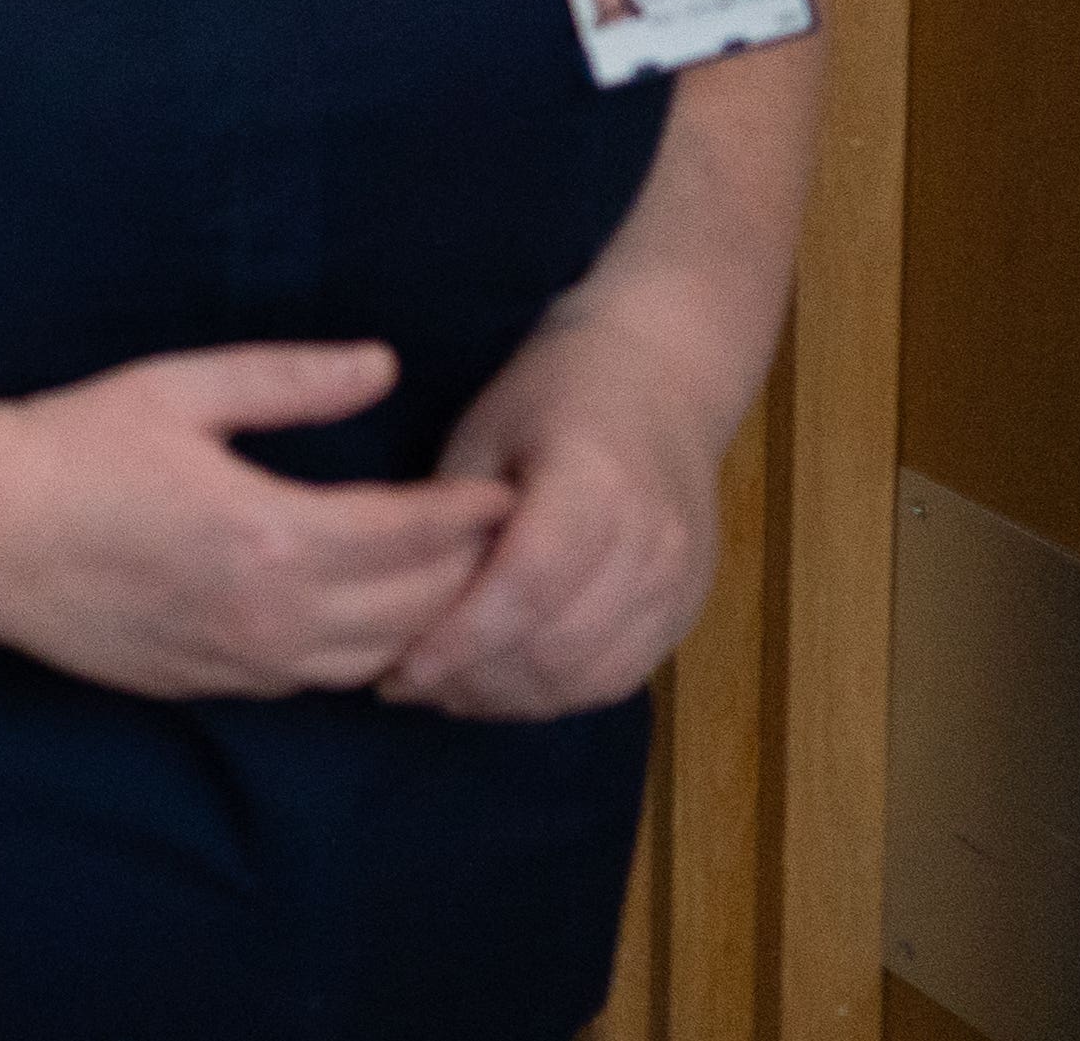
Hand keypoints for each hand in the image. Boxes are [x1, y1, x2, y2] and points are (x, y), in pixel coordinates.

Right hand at [0, 341, 512, 698]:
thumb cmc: (71, 448)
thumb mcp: (177, 390)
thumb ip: (287, 380)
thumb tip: (380, 365)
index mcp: (273, 533)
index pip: (413, 533)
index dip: (468, 512)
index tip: (506, 488)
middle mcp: (274, 614)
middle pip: (417, 607)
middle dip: (468, 571)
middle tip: (498, 536)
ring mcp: (246, 661)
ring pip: (379, 659)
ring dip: (425, 622)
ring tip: (452, 582)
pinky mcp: (217, 686)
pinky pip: (322, 680)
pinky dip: (366, 652)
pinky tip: (371, 620)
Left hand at [377, 305, 730, 718]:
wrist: (659, 382)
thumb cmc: (549, 397)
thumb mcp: (482, 435)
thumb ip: (450, 521)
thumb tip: (394, 605)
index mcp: (596, 483)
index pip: (527, 585)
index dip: (461, 639)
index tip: (399, 669)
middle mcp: (652, 541)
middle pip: (558, 643)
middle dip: (473, 680)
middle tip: (402, 688)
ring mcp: (679, 582)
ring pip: (587, 675)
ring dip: (509, 699)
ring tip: (440, 695)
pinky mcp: (685, 611)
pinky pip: (617, 678)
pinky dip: (553, 696)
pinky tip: (496, 690)